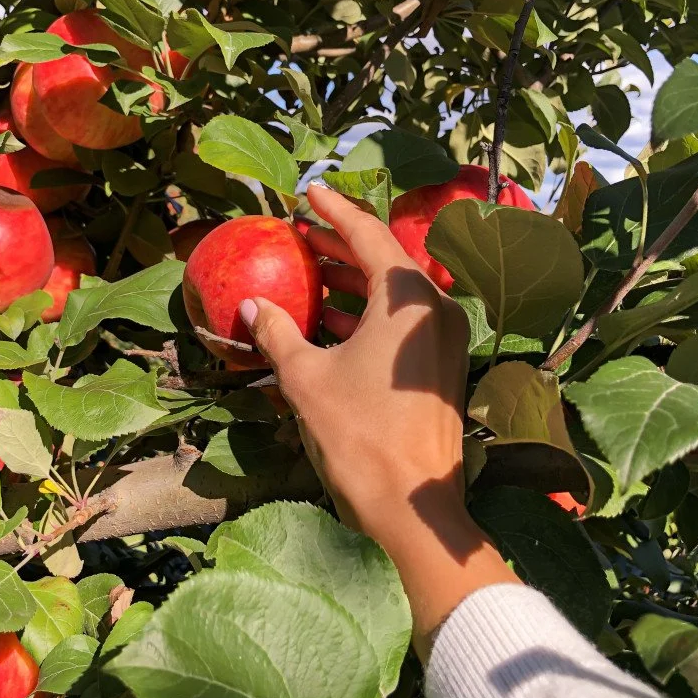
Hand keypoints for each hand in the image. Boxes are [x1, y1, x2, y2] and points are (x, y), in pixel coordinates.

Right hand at [239, 183, 518, 653]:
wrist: (414, 505)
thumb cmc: (360, 436)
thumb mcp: (306, 378)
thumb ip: (278, 332)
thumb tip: (252, 305)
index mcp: (410, 299)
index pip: (368, 235)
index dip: (334, 212)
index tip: (309, 192)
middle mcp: (436, 309)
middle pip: (384, 260)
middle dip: (340, 246)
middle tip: (300, 233)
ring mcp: (445, 339)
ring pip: (394, 294)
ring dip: (351, 282)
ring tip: (308, 272)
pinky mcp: (443, 366)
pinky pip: (402, 323)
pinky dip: (367, 314)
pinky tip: (329, 320)